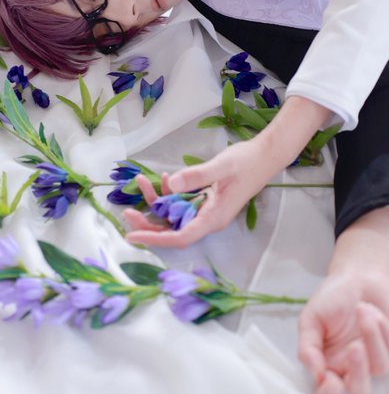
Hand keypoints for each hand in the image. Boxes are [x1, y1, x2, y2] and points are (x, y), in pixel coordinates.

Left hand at [125, 138, 272, 247]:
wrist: (266, 155)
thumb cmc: (247, 162)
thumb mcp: (222, 166)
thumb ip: (197, 176)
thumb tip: (171, 183)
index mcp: (213, 218)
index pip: (180, 237)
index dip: (154, 238)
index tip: (132, 235)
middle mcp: (208, 219)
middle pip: (173, 230)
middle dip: (149, 223)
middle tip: (127, 212)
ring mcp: (207, 210)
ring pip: (175, 215)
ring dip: (157, 202)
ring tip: (141, 183)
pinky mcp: (206, 200)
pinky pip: (182, 202)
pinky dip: (170, 192)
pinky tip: (163, 177)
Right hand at [299, 208, 388, 393]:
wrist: (357, 277)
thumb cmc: (331, 298)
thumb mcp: (310, 318)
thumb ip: (307, 346)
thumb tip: (314, 373)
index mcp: (327, 363)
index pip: (328, 393)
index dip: (329, 393)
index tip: (327, 379)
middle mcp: (351, 367)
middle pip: (359, 391)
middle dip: (358, 373)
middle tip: (355, 348)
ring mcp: (375, 358)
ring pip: (380, 367)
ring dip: (371, 336)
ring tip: (362, 309)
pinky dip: (383, 327)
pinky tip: (372, 312)